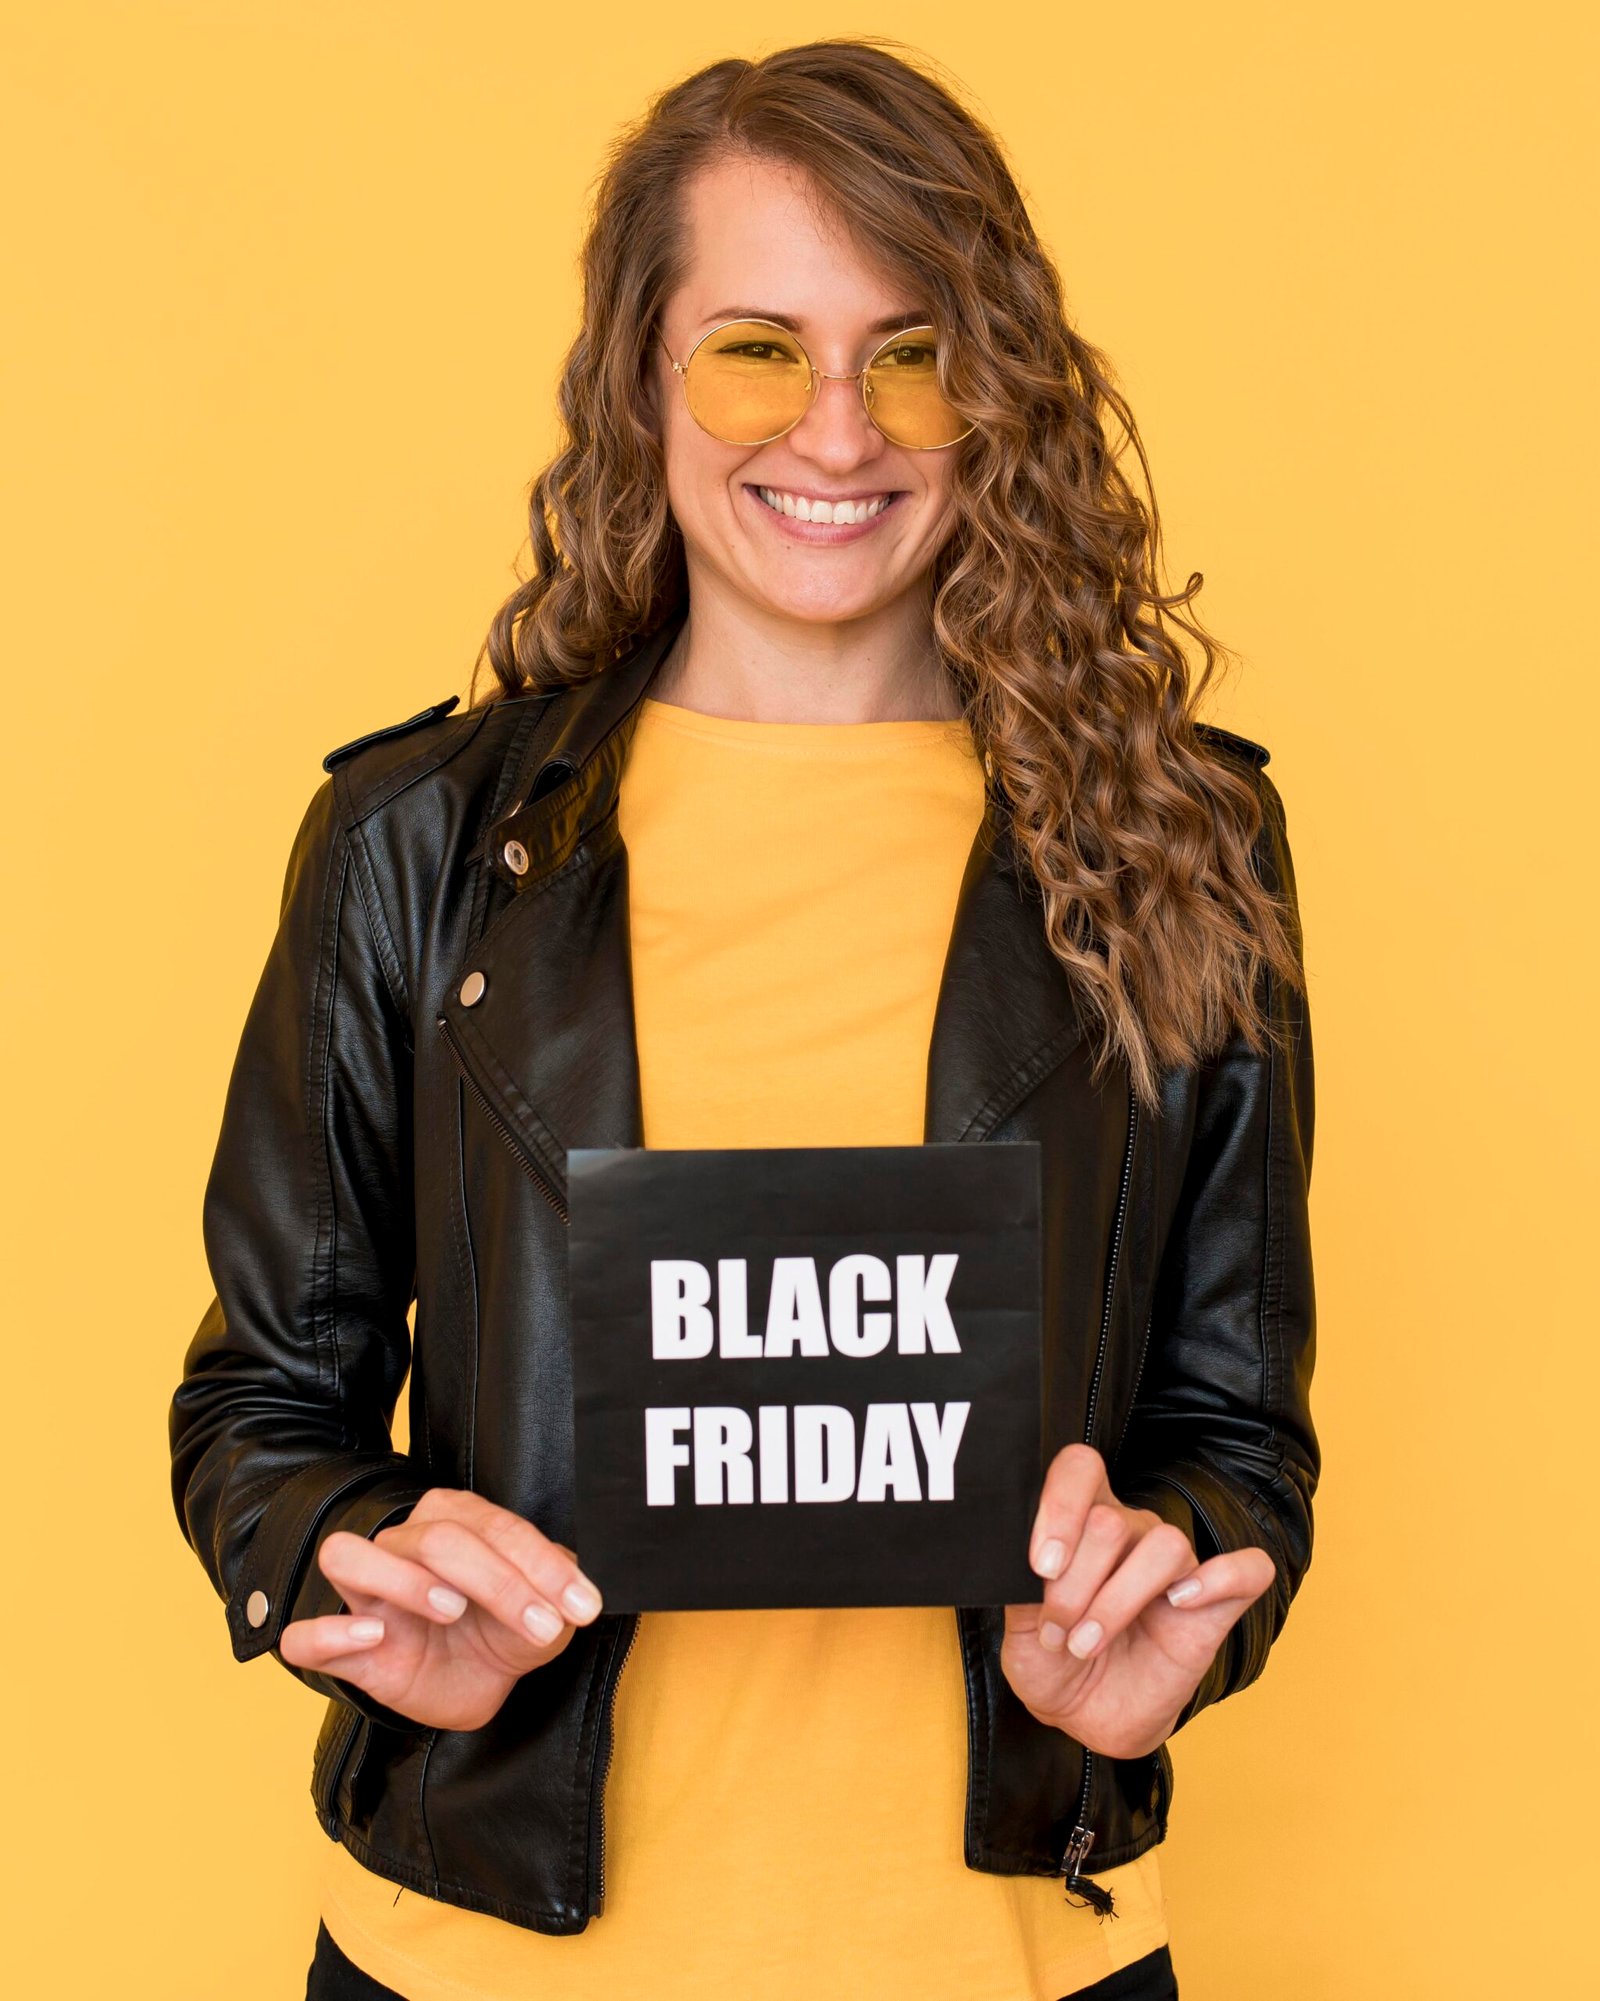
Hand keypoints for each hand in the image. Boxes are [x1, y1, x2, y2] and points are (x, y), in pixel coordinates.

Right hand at [277, 1486, 605, 1730]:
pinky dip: (329, 1634)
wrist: (472, 1685)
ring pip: (349, 1556)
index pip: (493, 1526)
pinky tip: (373, 1638)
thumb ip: (556, 1594)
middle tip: (540, 1623)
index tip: (580, 1606)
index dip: (540, 1564)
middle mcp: (402, 1546)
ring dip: (402, 1578)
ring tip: (450, 1609)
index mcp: (454, 1521)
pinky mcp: (343, 1650)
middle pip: (435, 1539)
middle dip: (497, 1580)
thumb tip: (574, 1593)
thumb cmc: (501, 1632)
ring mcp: (365, 1597)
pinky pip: (304, 1636)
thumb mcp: (542, 1616)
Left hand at [1000, 1444, 1275, 1758]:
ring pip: (1164, 1544)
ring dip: (1118, 1600)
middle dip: (1075, 1585)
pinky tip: (1179, 1604)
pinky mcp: (1216, 1608)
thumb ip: (1023, 1587)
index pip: (1080, 1469)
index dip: (1060, 1507)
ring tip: (1087, 1643)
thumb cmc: (1052, 1662)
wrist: (1086, 1717)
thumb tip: (1026, 1561)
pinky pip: (1247, 1571)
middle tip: (1057, 1633)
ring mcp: (1176, 1568)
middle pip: (1112, 1521)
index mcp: (1081, 1519)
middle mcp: (1131, 1531)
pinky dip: (1220, 1579)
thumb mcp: (1020, 1629)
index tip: (1041, 1566)